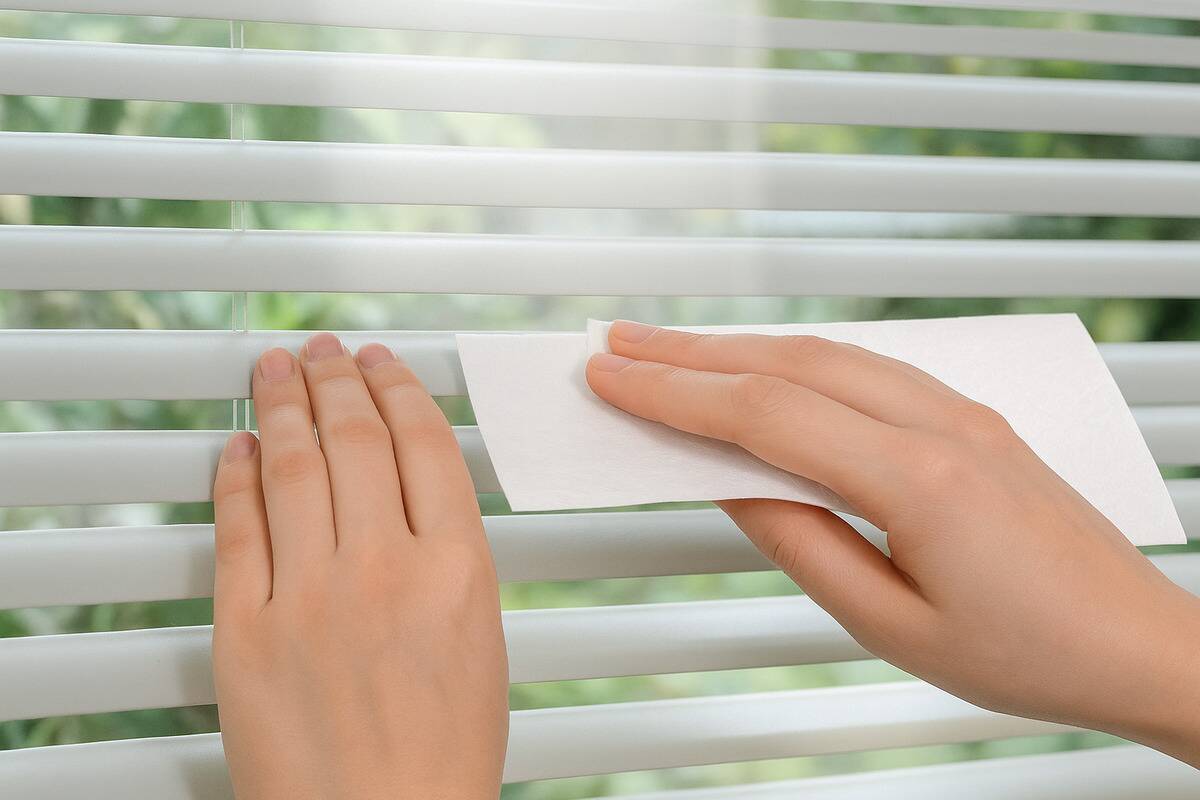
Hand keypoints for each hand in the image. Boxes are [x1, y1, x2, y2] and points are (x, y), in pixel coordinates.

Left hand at [212, 333, 507, 798]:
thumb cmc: (443, 759)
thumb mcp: (483, 644)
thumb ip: (452, 563)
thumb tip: (418, 502)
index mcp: (455, 570)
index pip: (423, 444)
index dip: (399, 389)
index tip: (385, 365)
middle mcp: (382, 569)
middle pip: (354, 439)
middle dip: (337, 378)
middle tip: (327, 351)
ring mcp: (308, 595)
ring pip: (291, 466)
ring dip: (282, 404)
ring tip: (278, 368)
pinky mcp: (246, 629)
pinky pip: (237, 529)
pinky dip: (233, 476)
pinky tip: (235, 445)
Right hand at [587, 320, 1199, 765]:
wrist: (1139, 646)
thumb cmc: (1032, 653)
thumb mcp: (892, 626)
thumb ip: (803, 544)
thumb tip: (734, 485)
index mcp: (919, 480)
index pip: (765, 415)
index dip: (676, 394)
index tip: (615, 378)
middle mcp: (942, 425)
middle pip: (790, 363)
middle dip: (693, 351)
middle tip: (621, 344)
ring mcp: (962, 413)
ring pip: (829, 354)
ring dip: (744, 347)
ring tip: (678, 352)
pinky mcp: (972, 419)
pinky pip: (869, 369)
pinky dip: (800, 360)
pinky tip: (769, 368)